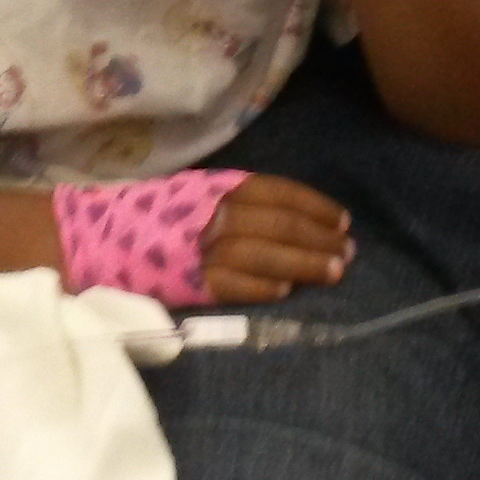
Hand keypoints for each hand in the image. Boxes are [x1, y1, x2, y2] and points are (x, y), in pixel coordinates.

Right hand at [200, 173, 351, 303]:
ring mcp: (202, 249)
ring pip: (256, 253)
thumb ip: (257, 208)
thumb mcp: (216, 201)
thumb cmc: (187, 225)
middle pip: (275, 224)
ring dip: (300, 262)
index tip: (344, 223)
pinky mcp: (193, 282)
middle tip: (348, 252)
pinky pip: (229, 285)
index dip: (316, 206)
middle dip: (318, 238)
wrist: (131, 245)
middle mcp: (214, 215)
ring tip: (333, 272)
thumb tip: (319, 226)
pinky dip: (259, 287)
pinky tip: (286, 291)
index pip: (278, 192)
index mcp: (223, 188)